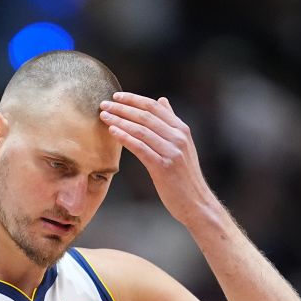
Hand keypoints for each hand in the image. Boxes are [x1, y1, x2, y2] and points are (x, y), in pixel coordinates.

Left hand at [99, 92, 216, 227]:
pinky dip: (125, 137)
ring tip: (104, 116)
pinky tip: (113, 132)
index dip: (133, 99)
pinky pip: (141, 148)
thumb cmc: (185, 176)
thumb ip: (171, 122)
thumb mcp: (182, 145)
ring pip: (141, 130)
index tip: (116, 96)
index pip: (154, 107)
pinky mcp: (164, 167)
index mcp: (181, 129)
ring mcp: (172, 152)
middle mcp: (178, 137)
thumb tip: (162, 100)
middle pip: (146, 116)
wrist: (196, 203)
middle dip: (122, 108)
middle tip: (103, 104)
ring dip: (120, 121)